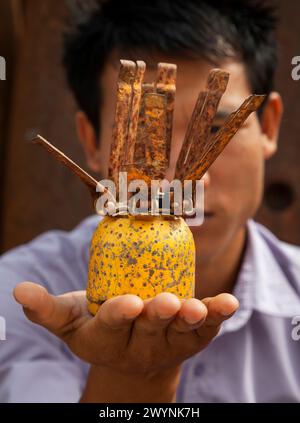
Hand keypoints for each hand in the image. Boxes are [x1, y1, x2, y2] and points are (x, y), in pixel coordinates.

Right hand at [14, 282, 238, 401]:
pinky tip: (228, 303)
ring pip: (182, 330)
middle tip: (164, 302)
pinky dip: (218, 315)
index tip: (126, 303)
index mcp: (108, 340)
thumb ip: (46, 309)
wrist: (131, 353)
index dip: (119, 315)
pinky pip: (207, 328)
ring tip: (199, 307)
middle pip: (150, 328)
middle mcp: (141, 345)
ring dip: (192, 318)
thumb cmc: (98, 328)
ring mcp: (170, 342)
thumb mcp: (69, 321)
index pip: (112, 325)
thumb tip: (17, 292)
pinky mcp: (193, 337)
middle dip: (158, 315)